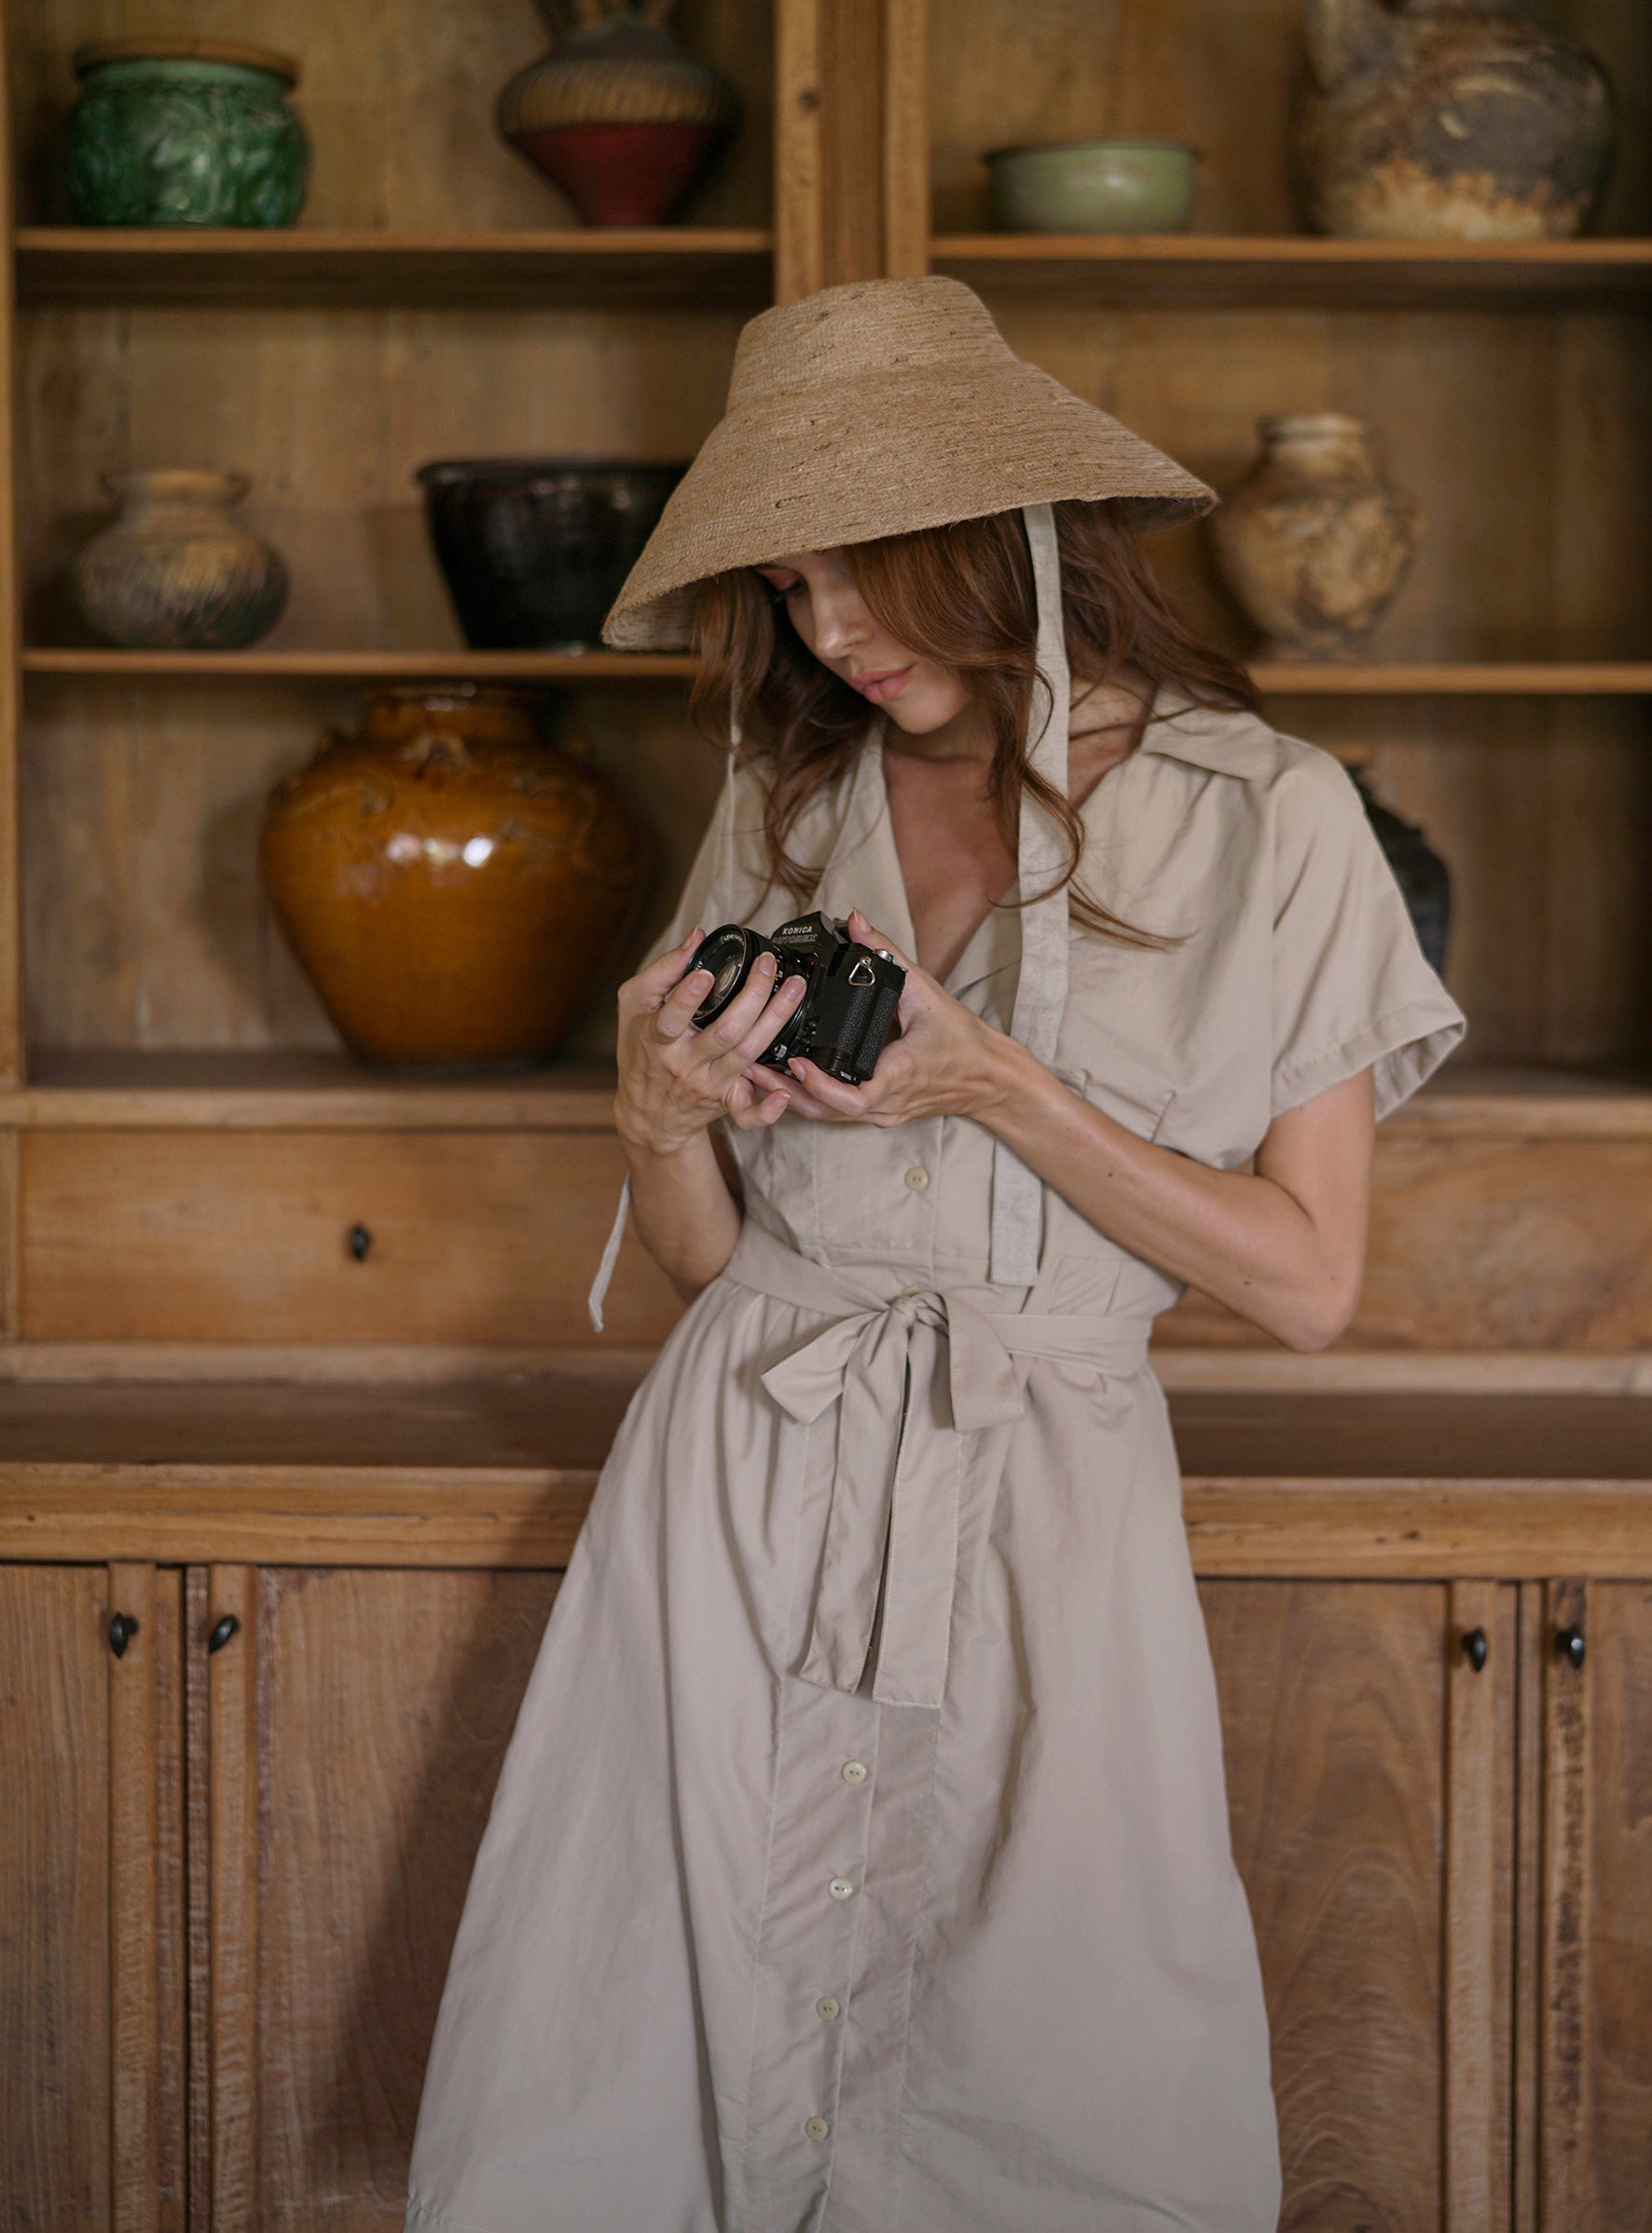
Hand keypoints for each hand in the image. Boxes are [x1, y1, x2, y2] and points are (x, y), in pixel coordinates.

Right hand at [615, 927, 807, 1155]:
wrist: (647, 1114)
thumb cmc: (640, 1052)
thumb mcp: (635, 1005)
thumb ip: (663, 970)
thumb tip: (695, 937)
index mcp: (657, 1039)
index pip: (671, 1020)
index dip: (688, 997)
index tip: (706, 974)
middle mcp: (685, 1064)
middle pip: (726, 1033)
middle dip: (753, 996)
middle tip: (768, 965)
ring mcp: (709, 1083)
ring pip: (747, 1054)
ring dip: (776, 1020)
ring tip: (795, 989)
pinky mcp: (726, 1100)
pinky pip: (748, 1114)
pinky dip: (768, 1109)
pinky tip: (783, 1091)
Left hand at [747, 909, 1021, 1128]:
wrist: (990, 1078)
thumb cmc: (963, 1039)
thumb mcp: (927, 990)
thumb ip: (888, 953)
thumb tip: (857, 921)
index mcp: (900, 1076)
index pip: (854, 1095)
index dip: (820, 1085)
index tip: (797, 1063)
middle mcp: (887, 1104)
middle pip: (825, 1111)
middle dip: (783, 1091)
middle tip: (747, 1064)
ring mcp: (882, 1115)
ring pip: (826, 1117)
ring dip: (788, 1097)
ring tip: (751, 1071)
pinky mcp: (879, 1116)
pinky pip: (837, 1114)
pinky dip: (807, 1100)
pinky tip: (783, 1081)